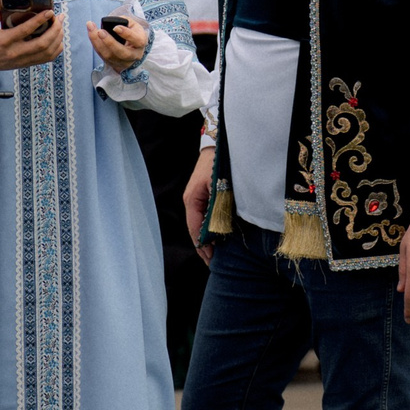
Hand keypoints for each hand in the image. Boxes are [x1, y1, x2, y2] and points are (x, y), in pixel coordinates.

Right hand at [0, 9, 63, 78]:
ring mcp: (23, 60)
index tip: (50, 12)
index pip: (25, 31)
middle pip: (42, 44)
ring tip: (61, 24)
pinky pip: (47, 58)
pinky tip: (58, 37)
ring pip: (47, 52)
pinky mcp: (27, 64)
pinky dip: (57, 48)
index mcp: (4, 41)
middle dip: (55, 29)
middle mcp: (15, 52)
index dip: (39, 21)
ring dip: (58, 38)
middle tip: (59, 17)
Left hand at [87, 15, 150, 71]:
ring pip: (109, 55)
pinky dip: (95, 44)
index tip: (116, 28)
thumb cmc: (132, 32)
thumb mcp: (133, 25)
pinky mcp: (113, 64)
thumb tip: (110, 23)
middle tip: (100, 31)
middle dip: (110, 42)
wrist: (132, 47)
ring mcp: (123, 62)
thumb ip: (123, 21)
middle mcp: (134, 55)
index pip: (136, 40)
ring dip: (98, 42)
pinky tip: (91, 33)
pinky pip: (102, 55)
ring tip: (91, 28)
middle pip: (122, 52)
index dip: (126, 34)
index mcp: (140, 43)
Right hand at [183, 147, 215, 262]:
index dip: (202, 246)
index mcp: (191, 200)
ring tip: (215, 256)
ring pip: (200, 225)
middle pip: (195, 230)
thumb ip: (216, 208)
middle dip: (204, 247)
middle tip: (214, 264)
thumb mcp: (218, 187)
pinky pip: (204, 217)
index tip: (211, 259)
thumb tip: (215, 231)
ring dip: (208, 240)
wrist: (218, 145)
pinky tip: (217, 239)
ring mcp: (196, 199)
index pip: (194, 229)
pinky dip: (210, 229)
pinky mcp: (203, 197)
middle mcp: (191, 201)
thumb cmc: (217, 164)